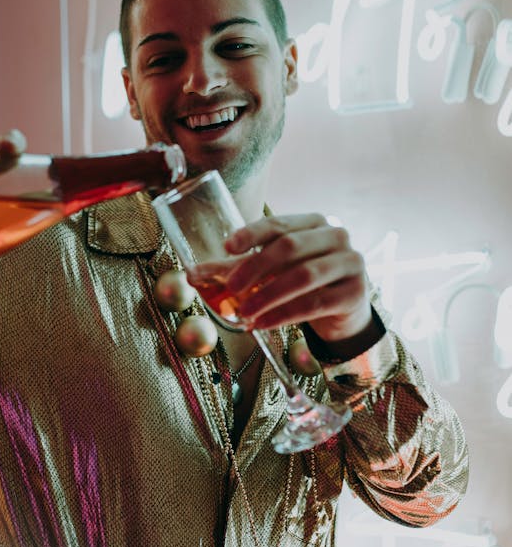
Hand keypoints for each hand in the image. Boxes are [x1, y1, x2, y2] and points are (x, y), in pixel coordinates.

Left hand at [218, 212, 372, 343]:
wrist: (344, 312)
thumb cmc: (303, 284)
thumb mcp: (271, 272)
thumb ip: (234, 270)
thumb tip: (191, 274)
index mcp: (313, 223)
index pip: (278, 224)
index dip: (252, 234)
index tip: (227, 247)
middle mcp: (336, 236)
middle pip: (289, 247)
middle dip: (255, 268)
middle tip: (230, 289)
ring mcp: (351, 263)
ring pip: (303, 276)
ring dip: (267, 295)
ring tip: (243, 313)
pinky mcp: (355, 293)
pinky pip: (314, 304)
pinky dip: (283, 315)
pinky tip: (261, 324)